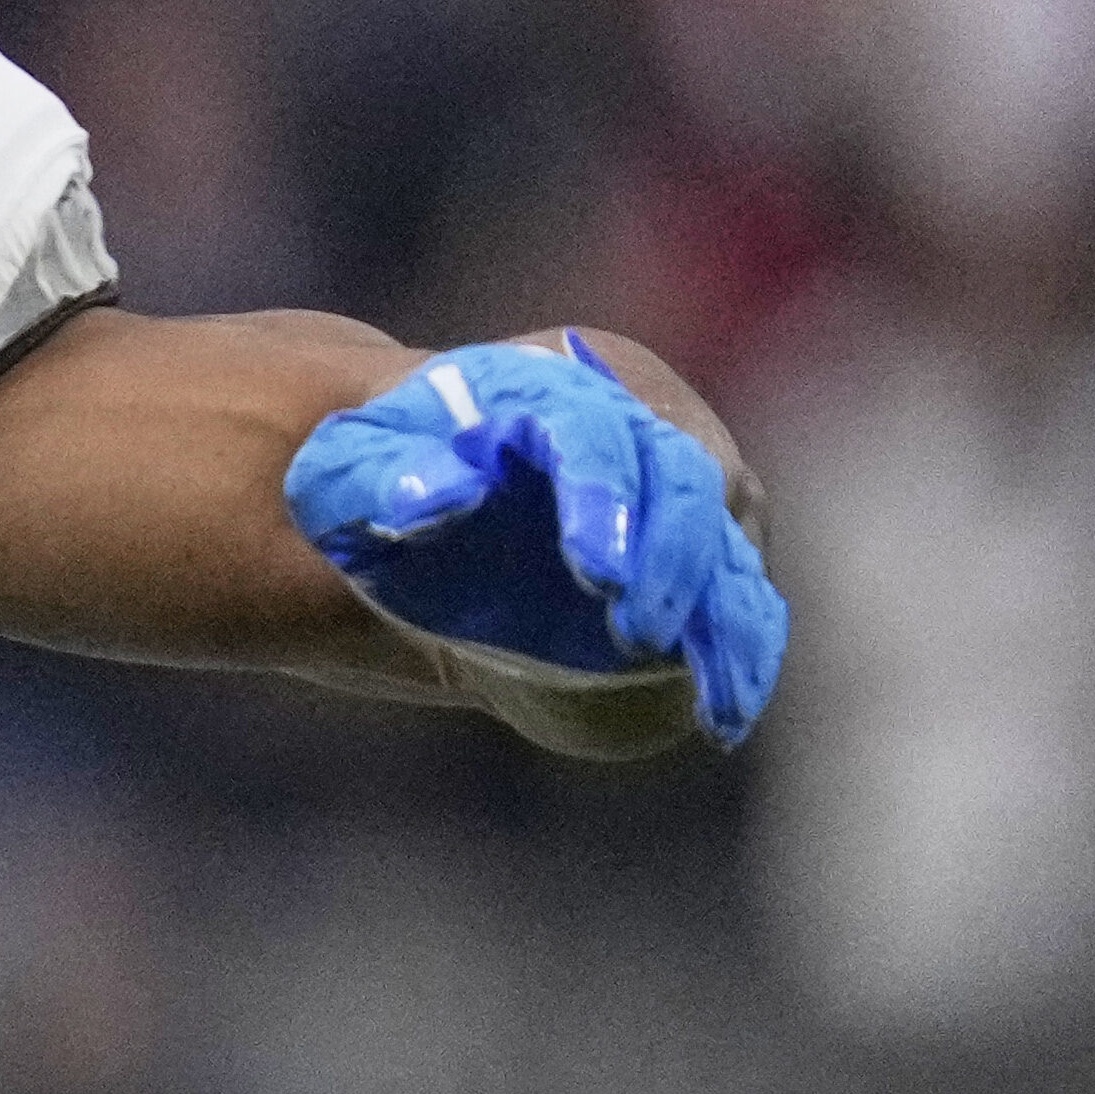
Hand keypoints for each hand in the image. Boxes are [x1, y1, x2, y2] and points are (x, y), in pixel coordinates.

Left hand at [283, 337, 787, 747]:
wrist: (441, 493)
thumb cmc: (389, 472)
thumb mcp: (352, 467)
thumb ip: (378, 476)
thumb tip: (441, 493)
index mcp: (554, 382)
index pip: (595, 428)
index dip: (605, 496)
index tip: (595, 571)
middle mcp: (641, 420)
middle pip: (686, 479)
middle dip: (672, 561)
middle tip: (637, 637)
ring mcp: (686, 485)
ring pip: (728, 541)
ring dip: (720, 617)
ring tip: (704, 692)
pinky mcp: (710, 548)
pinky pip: (742, 596)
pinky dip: (740, 649)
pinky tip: (724, 711)